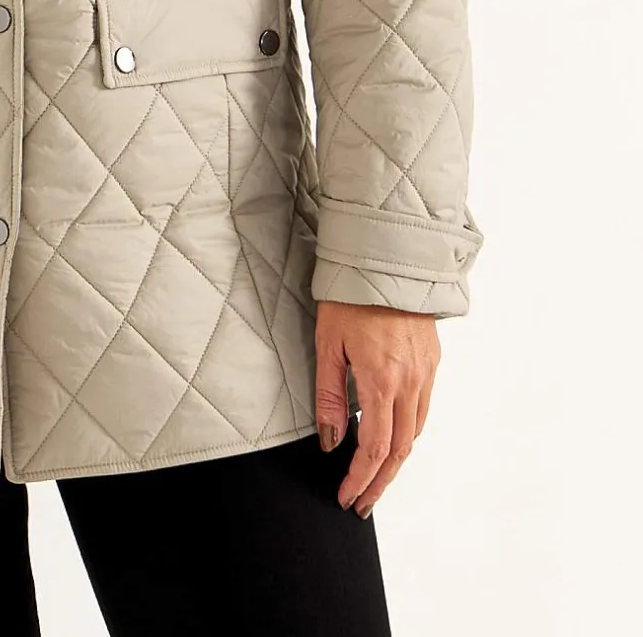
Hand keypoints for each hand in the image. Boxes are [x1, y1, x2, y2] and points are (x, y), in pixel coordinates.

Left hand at [314, 300, 439, 518]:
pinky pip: (424, 408)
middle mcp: (411, 381)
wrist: (388, 257)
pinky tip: (394, 436)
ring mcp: (426, 371)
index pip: (375, 448)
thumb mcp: (328, 343)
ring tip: (375, 478)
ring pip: (417, 432)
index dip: (361, 478)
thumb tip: (330, 440)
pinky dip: (410, 432)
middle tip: (361, 502)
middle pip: (400, 450)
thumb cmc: (351, 295)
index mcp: (382, 380)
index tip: (347, 496)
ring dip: (396, 461)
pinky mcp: (433, 360)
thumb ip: (329, 394)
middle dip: (380, 482)